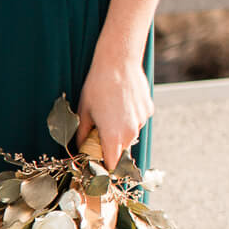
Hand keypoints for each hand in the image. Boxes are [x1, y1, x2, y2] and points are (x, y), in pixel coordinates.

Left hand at [75, 53, 153, 170]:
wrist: (118, 63)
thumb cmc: (96, 87)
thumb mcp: (83, 112)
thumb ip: (83, 135)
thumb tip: (80, 148)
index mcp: (113, 136)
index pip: (112, 163)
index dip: (104, 165)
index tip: (97, 162)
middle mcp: (131, 132)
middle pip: (121, 150)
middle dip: (110, 146)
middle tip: (98, 132)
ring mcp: (142, 121)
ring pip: (130, 135)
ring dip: (121, 131)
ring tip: (110, 112)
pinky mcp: (148, 111)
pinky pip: (138, 121)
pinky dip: (130, 118)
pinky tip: (121, 103)